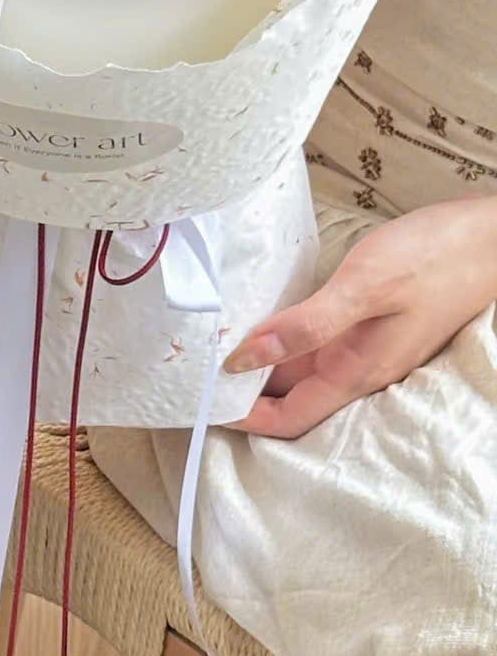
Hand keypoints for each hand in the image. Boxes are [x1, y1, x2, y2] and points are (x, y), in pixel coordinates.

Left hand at [224, 196, 496, 437]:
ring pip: (301, 369)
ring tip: (210, 345)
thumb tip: (244, 360)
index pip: (289, 418)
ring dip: (259, 363)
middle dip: (242, 392)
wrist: (493, 237)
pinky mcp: (368, 321)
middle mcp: (359, 367)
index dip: (243, 419)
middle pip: (289, 396)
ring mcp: (365, 346)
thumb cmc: (437, 257)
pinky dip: (283, 337)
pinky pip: (316, 342)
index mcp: (357, 371)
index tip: (198, 406)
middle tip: (189, 374)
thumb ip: (307, 325)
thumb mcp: (366, 286)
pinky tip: (258, 318)